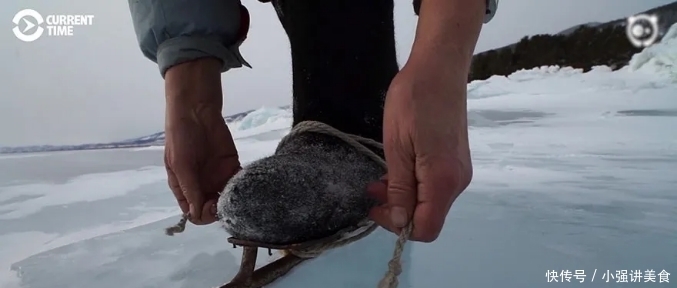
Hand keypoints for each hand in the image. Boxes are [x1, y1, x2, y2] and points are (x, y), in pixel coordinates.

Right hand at [164, 59, 240, 224]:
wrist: (197, 111)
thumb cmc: (181, 137)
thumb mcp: (180, 164)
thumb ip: (190, 188)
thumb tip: (195, 215)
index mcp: (184, 188)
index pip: (193, 212)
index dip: (202, 214)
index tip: (210, 205)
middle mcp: (201, 185)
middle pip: (212, 209)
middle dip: (219, 210)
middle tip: (225, 200)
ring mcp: (217, 177)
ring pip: (227, 199)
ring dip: (232, 201)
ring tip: (235, 193)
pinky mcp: (232, 166)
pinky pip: (239, 183)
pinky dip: (242, 187)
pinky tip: (243, 184)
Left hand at [367, 60, 472, 241]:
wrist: (439, 68)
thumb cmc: (413, 101)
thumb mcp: (397, 146)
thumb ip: (400, 188)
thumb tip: (401, 223)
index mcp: (443, 180)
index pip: (426, 228)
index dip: (397, 225)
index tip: (374, 206)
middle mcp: (458, 182)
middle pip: (428, 217)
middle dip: (398, 210)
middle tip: (371, 189)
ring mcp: (460, 171)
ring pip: (431, 202)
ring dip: (404, 197)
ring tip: (379, 178)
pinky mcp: (457, 161)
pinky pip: (435, 187)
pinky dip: (415, 185)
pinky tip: (399, 168)